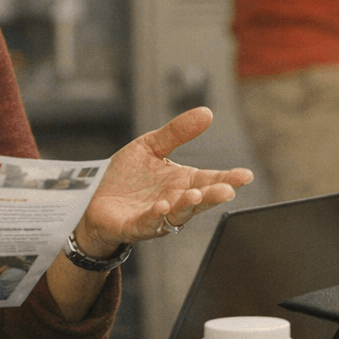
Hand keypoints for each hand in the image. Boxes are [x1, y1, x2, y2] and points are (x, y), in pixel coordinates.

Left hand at [74, 107, 253, 257]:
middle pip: (200, 200)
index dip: (228, 178)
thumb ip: (177, 132)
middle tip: (227, 190)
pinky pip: (149, 223)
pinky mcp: (135, 226)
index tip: (245, 175)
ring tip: (195, 195)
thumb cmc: (126, 175)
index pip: (210, 179)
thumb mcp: (151, 145)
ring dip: (187, 206)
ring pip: (178, 214)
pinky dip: (157, 216)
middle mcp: (174, 200)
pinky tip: (163, 206)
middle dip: (214, 195)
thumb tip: (206, 112)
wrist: (93, 195)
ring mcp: (157, 215)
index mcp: (182, 181)